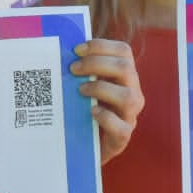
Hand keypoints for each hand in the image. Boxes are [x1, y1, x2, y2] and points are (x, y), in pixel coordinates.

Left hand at [70, 38, 142, 162]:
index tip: (76, 49)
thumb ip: (81, 71)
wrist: (85, 147)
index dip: (101, 46)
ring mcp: (130, 116)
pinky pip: (121, 127)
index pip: (123, 51)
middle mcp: (132, 92)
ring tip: (81, 91)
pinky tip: (90, 112)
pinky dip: (105, 118)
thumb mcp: (84, 86)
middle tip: (73, 69)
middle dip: (97, 64)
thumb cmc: (83, 110)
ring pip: (128, 97)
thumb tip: (59, 52)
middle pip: (126, 68)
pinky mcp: (122, 137)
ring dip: (101, 89)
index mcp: (125, 76)